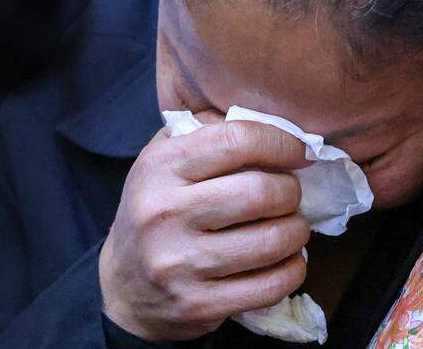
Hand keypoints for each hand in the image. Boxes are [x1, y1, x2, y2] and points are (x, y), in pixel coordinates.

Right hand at [99, 119, 309, 341]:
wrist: (124, 287)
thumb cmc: (156, 208)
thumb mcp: (165, 158)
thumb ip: (207, 129)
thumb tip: (268, 117)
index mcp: (160, 167)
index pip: (236, 140)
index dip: (281, 142)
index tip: (299, 151)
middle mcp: (165, 213)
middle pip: (260, 192)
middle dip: (291, 191)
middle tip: (291, 194)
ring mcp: (181, 264)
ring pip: (272, 240)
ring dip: (297, 231)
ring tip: (292, 226)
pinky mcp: (199, 304)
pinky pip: (271, 285)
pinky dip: (293, 270)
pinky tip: (287, 260)